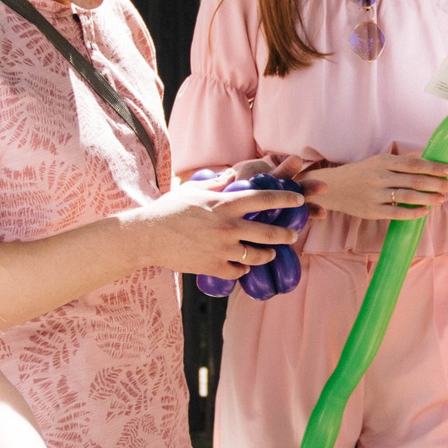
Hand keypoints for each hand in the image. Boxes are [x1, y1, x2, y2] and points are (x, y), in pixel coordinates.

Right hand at [127, 181, 297, 278]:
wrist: (148, 236)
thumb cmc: (169, 209)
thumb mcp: (193, 189)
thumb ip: (217, 183)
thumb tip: (232, 175)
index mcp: (225, 204)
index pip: (264, 199)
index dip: (286, 199)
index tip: (299, 200)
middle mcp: (228, 226)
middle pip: (269, 233)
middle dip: (285, 235)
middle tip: (292, 235)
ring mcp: (222, 249)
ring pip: (257, 256)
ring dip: (266, 255)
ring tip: (269, 253)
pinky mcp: (213, 266)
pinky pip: (238, 272)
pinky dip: (242, 270)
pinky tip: (243, 267)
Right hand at [302, 147, 447, 219]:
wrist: (333, 188)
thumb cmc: (360, 173)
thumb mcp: (378, 160)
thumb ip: (401, 160)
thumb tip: (425, 155)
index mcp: (383, 162)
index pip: (414, 164)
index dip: (433, 167)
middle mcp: (381, 176)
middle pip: (415, 180)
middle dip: (438, 183)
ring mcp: (376, 194)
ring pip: (408, 196)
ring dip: (428, 198)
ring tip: (443, 199)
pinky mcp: (372, 211)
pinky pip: (396, 212)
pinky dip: (412, 213)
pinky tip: (425, 212)